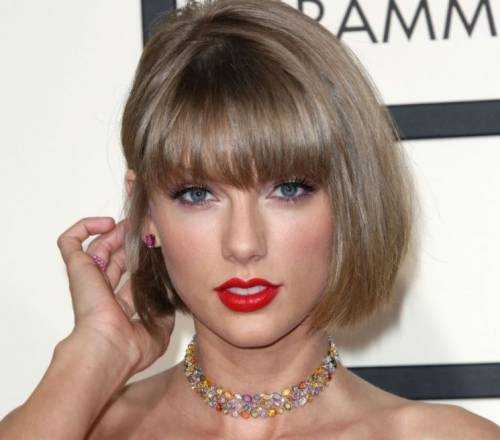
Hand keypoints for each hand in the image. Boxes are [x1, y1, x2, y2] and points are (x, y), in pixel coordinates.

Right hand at [56, 217, 174, 375]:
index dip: (142, 259)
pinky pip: (70, 241)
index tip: (157, 246)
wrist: (108, 350)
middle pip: (115, 258)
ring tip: (132, 224)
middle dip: (130, 242)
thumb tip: (170, 292)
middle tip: (145, 228)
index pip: (129, 276)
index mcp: (119, 307)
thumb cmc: (131, 347)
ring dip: (115, 232)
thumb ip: (166, 308)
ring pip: (98, 246)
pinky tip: (106, 224)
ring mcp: (89, 280)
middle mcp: (103, 292)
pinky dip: (85, 227)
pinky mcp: (77, 268)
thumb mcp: (161, 328)